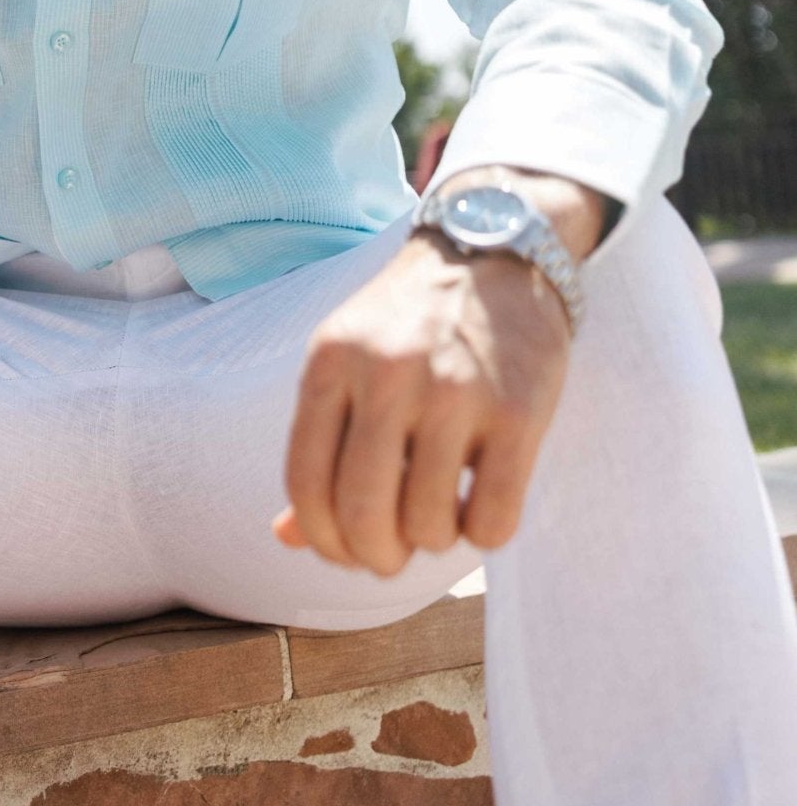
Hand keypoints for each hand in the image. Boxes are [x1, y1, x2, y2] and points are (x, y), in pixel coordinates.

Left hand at [274, 213, 573, 574]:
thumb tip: (287, 537)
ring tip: (440, 515)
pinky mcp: (518, 411)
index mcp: (331, 361)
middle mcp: (386, 374)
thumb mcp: (348, 361)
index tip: (344, 551)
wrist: (494, 249)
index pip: (305, 481)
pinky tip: (482, 505)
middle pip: (362, 511)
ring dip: (432, 542)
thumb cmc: (411, 321)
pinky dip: (484, 534)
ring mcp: (454, 392)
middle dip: (374, 556)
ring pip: (428, 524)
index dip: (321, 536)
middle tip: (392, 555)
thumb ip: (319, 444)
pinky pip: (493, 517)